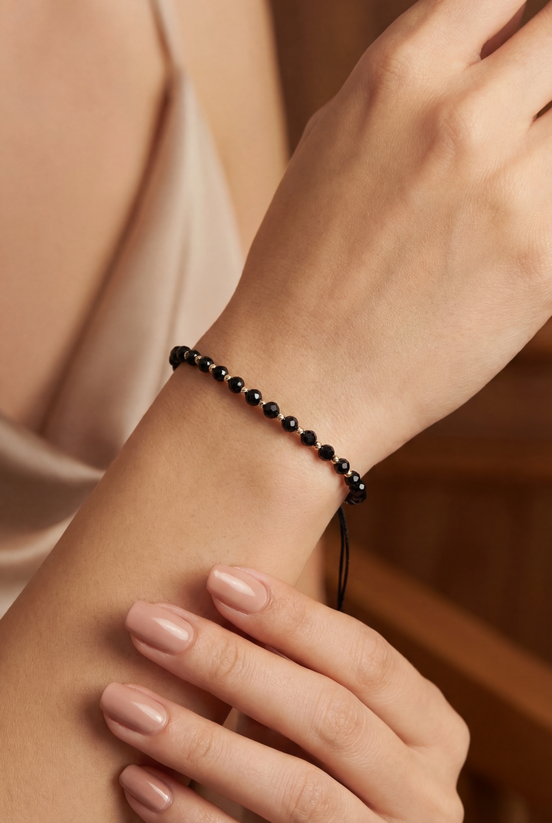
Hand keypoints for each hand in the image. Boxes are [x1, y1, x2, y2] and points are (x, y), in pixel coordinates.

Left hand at [100, 564, 468, 820]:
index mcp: (431, 729)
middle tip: (151, 623)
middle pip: (328, 717)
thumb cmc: (330, 762)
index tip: (217, 578)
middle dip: (233, 664)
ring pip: (295, 790)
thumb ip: (304, 664)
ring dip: (199, 741)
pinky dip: (191, 815)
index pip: (367, 659)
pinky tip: (138, 778)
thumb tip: (221, 582)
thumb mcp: (339, 712)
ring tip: (124, 701)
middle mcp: (424, 792)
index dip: (294, 617)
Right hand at [201, 0, 551, 472]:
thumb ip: (416, 84)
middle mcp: (461, 117)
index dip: (515, 21)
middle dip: (547, 71)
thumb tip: (495, 49)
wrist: (299, 379)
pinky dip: (546, 200)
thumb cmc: (304, 265)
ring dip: (545, 144)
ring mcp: (512, 189)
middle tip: (526, 115)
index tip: (518, 51)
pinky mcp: (546, 261)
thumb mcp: (336, 144)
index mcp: (397, 75)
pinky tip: (511, 227)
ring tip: (508, 180)